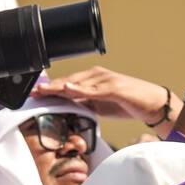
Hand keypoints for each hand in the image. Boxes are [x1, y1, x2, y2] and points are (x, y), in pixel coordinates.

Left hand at [32, 66, 176, 127]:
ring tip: (43, 90)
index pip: (67, 84)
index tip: (34, 94)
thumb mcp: (101, 107)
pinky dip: (80, 90)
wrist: (152, 104)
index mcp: (93, 80)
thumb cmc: (127, 103)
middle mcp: (97, 76)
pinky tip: (68, 89)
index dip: (50, 89)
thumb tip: (69, 108)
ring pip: (78, 84)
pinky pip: (94, 90)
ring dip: (59, 87)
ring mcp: (105, 80)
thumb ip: (85, 105)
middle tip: (32, 92)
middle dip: (49, 87)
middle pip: (68, 82)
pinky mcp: (114, 88)